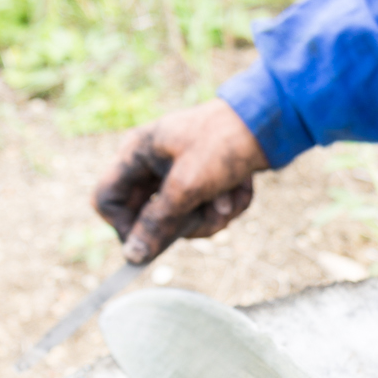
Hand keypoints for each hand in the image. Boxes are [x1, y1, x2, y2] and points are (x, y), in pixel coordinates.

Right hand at [93, 99, 268, 265]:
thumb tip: (132, 257)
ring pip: (179, 220)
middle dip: (185, 222)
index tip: (152, 243)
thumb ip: (157, 223)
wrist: (270, 120)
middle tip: (212, 213)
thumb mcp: (188, 186)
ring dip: (210, 216)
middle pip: (147, 217)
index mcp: (136, 153)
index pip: (107, 201)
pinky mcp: (200, 182)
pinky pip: (202, 212)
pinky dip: (225, 206)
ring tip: (231, 197)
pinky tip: (241, 188)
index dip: (125, 227)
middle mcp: (150, 163)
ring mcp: (175, 174)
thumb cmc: (224, 143)